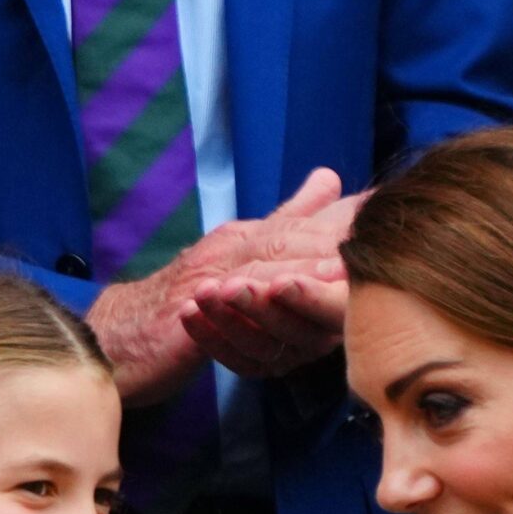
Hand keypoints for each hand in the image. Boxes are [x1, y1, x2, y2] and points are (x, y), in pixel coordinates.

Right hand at [87, 169, 360, 402]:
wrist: (119, 335)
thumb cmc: (186, 300)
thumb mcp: (240, 255)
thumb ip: (286, 221)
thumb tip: (330, 178)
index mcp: (248, 239)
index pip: (306, 225)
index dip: (350, 216)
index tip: (393, 204)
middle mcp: (228, 251)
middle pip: (289, 239)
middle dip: (334, 234)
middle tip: (377, 229)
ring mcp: (205, 280)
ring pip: (259, 270)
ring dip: (300, 267)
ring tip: (340, 267)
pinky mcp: (184, 316)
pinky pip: (222, 308)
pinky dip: (251, 303)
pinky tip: (278, 304)